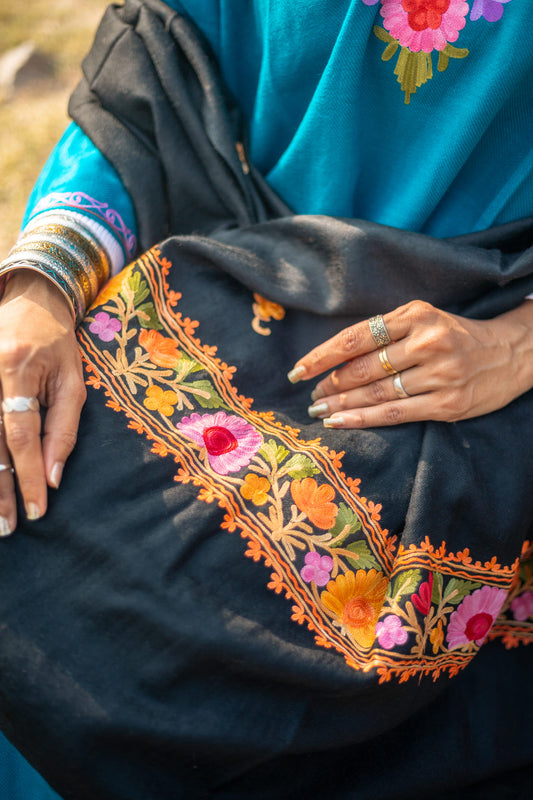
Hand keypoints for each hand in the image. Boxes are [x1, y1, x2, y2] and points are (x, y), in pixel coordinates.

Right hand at [0, 270, 85, 533]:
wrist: (28, 300)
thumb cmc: (57, 343)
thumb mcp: (72, 381)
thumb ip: (64, 427)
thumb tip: (54, 476)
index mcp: (16, 372)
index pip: (21, 436)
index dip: (29, 475)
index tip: (36, 510)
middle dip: (0, 489)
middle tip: (8, 527)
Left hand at [287, 299, 532, 428]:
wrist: (511, 353)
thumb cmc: (456, 336)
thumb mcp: (423, 319)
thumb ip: (385, 332)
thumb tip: (335, 359)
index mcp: (415, 315)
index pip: (355, 337)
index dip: (322, 356)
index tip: (298, 370)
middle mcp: (427, 342)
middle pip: (362, 368)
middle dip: (330, 385)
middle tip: (311, 395)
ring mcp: (439, 374)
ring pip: (375, 393)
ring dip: (340, 404)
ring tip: (319, 410)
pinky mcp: (448, 403)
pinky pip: (394, 414)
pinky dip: (362, 419)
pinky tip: (339, 422)